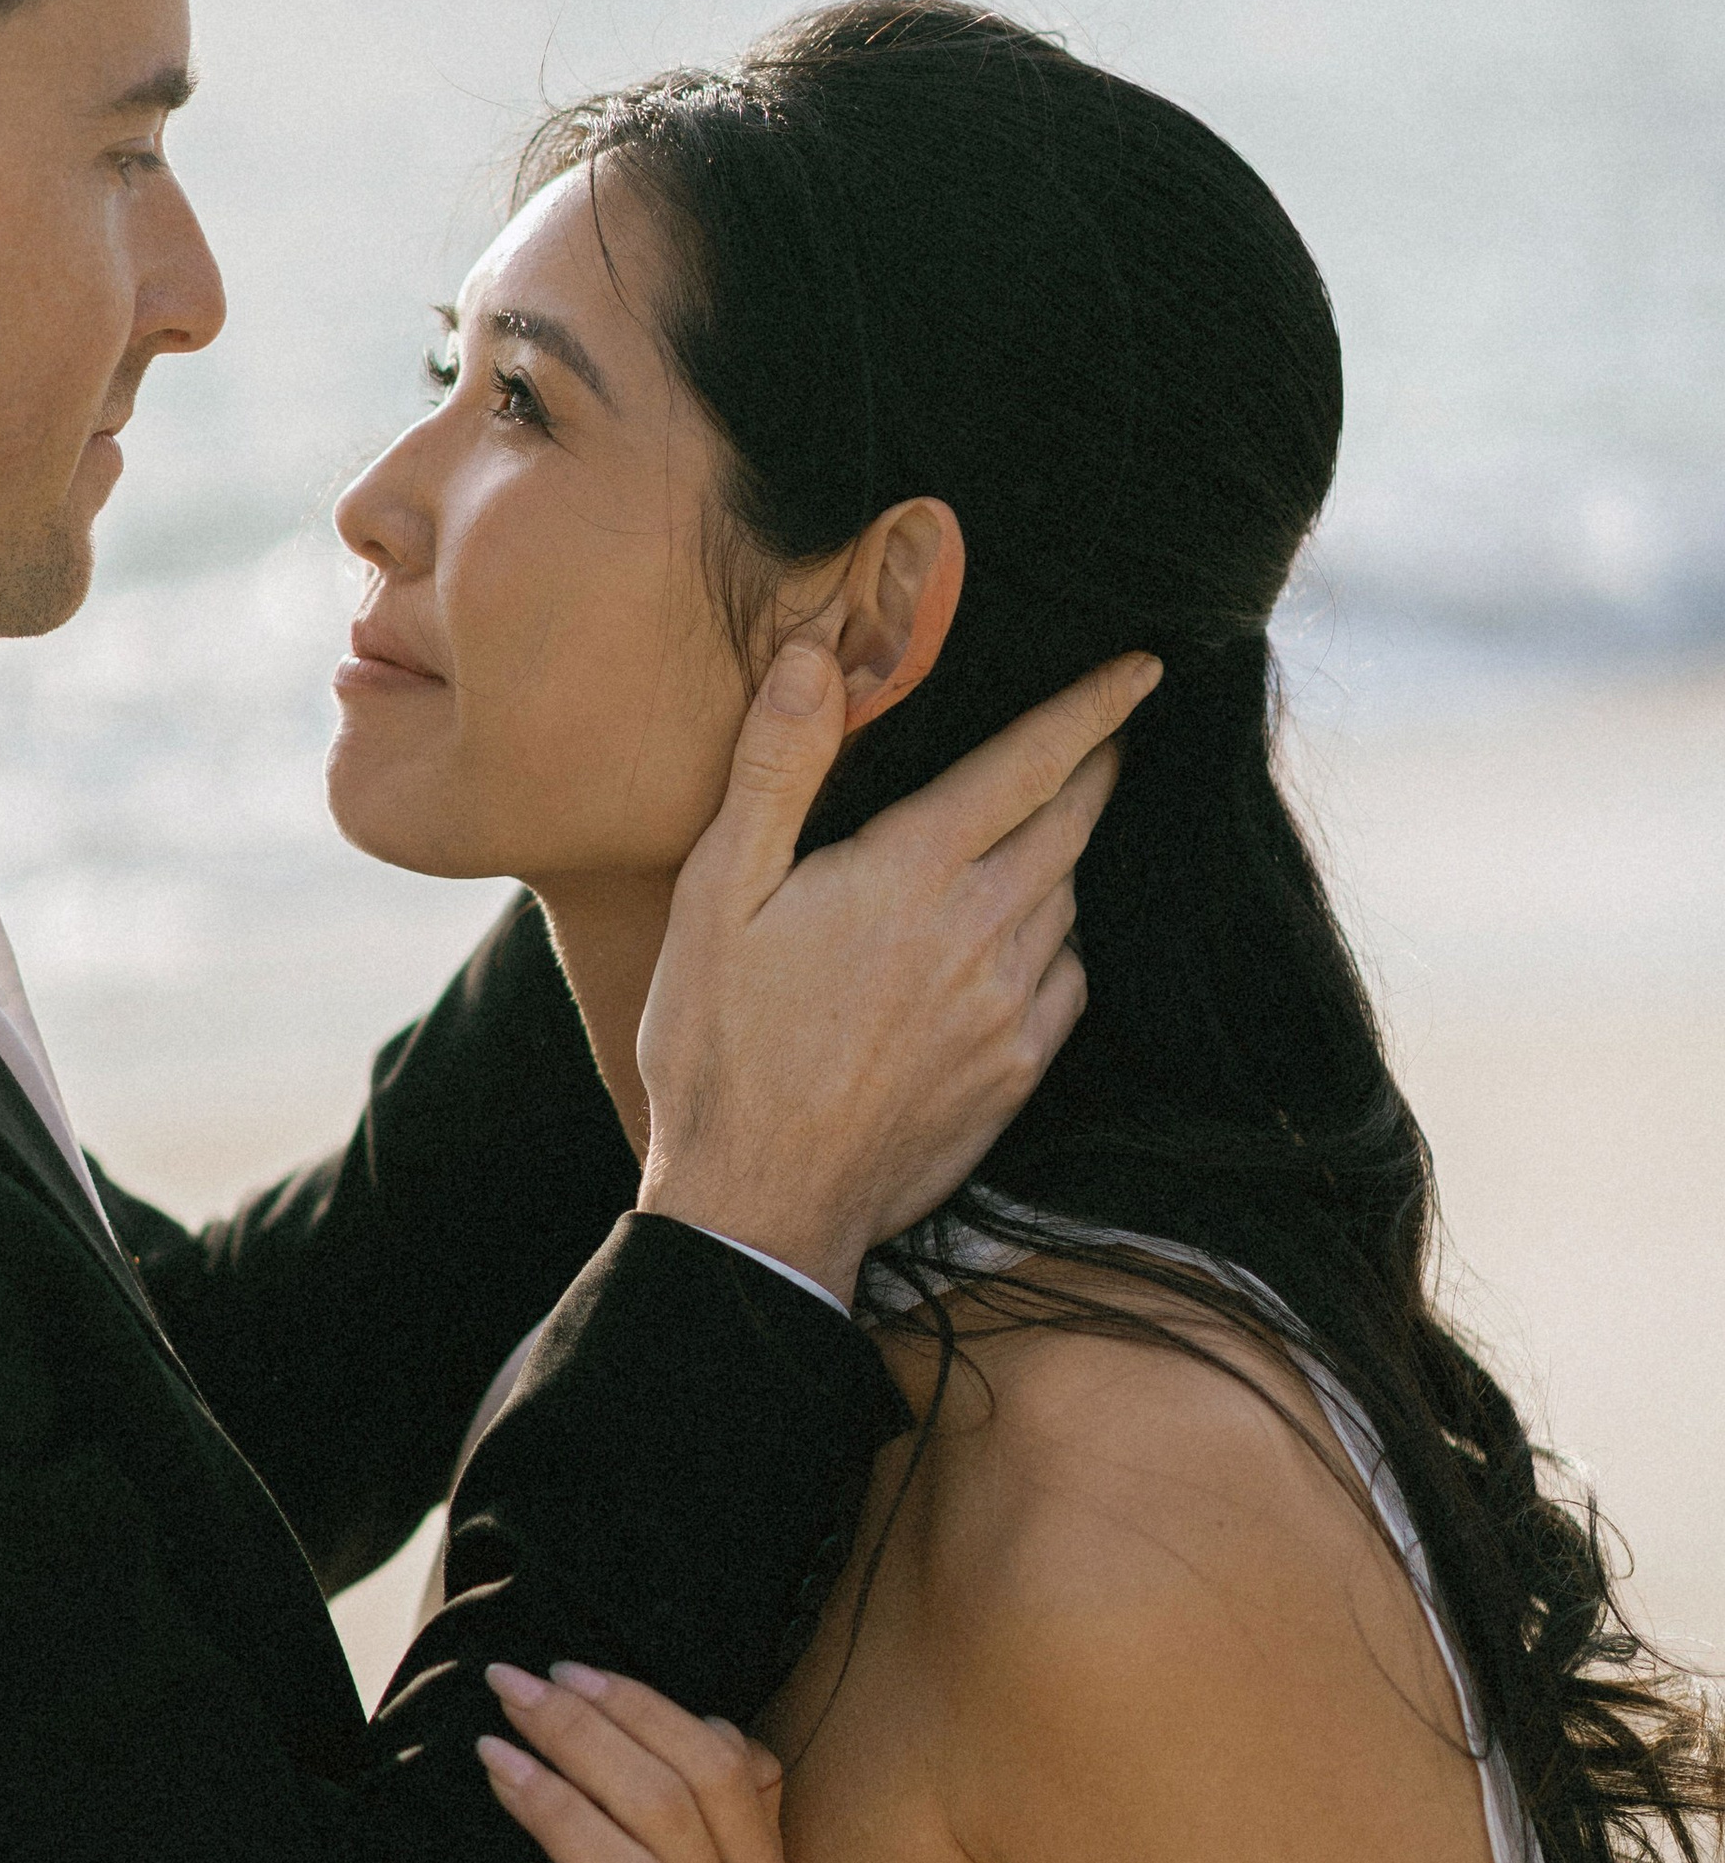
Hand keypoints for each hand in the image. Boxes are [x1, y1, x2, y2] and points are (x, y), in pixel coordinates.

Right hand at [636, 641, 1159, 1298]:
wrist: (761, 1207)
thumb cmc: (721, 1047)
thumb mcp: (718, 894)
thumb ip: (776, 768)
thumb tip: (819, 655)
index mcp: (912, 872)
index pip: (1031, 761)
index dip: (1093, 707)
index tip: (1143, 668)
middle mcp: (981, 931)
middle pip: (1070, 824)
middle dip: (1094, 768)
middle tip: (1104, 735)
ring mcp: (1009, 1008)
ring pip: (1067, 901)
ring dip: (1064, 857)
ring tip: (1042, 836)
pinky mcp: (1016, 1072)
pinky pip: (1066, 981)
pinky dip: (1055, 944)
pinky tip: (1020, 943)